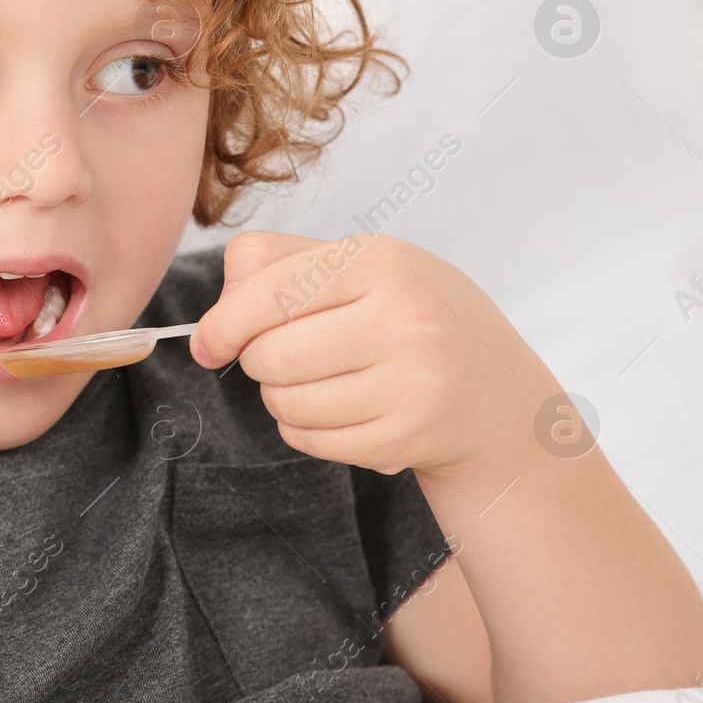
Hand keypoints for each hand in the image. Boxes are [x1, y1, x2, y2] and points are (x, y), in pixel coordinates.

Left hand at [187, 231, 562, 476]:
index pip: (267, 294)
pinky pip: (308, 440)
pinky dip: (305, 430)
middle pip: (269, 356)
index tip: (208, 343)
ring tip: (318, 381)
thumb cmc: (406, 315)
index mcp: (380, 262)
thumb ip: (273, 262)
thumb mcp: (355, 264)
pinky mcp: (405, 439)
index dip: (221, 324)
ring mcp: (410, 384)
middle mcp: (404, 320)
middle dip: (256, 361)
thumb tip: (215, 314)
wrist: (494, 392)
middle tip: (281, 357)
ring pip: (284, 403)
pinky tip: (341, 410)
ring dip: (280, 397)